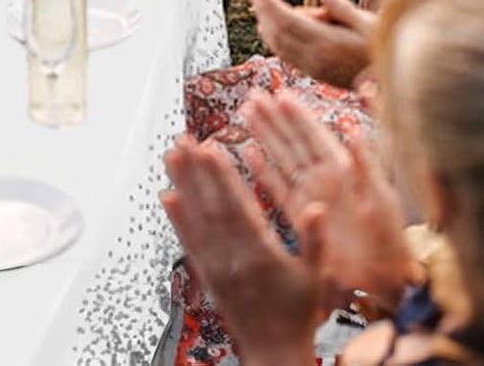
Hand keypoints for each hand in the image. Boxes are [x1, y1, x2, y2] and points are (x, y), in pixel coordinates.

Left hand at [163, 134, 326, 365]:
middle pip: (210, 207)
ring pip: (195, 220)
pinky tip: (166, 197)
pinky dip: (176, 219)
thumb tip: (317, 206)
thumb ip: (316, 240)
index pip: (237, 207)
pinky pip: (188, 243)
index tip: (210, 148)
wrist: (274, 353)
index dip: (222, 176)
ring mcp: (216, 267)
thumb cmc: (298, 314)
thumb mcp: (316, 277)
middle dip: (195, 171)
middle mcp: (233, 258)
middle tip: (182, 139)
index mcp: (261, 254)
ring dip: (181, 186)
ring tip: (171, 156)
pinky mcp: (206, 276)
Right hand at [242, 91, 413, 305]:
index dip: (299, 114)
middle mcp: (323, 177)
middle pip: (294, 140)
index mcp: (343, 170)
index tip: (280, 94)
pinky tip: (248, 154)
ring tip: (247, 113)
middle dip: (275, 117)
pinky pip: (278, 188)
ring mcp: (310, 194)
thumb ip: (365, 164)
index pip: (316, 135)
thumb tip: (353, 129)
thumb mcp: (381, 200)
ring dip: (265, 135)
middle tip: (254, 95)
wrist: (383, 279)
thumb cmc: (389, 239)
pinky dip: (263, 171)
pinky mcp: (300, 215)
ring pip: (282, 158)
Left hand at [248, 0, 373, 88]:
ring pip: (281, 48)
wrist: (395, 82)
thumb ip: (344, 8)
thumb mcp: (371, 23)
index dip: (269, 5)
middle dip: (264, 13)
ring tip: (261, 10)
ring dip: (267, 28)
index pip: (287, 21)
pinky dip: (277, 42)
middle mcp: (317, 59)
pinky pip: (289, 57)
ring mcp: (316, 70)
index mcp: (328, 43)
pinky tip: (273, 32)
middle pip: (279, 34)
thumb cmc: (385, 46)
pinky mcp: (318, 75)